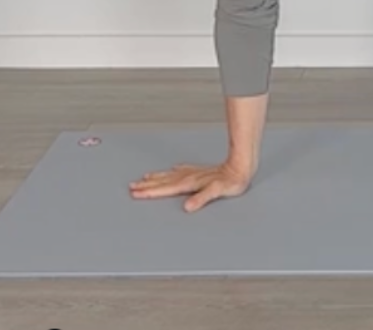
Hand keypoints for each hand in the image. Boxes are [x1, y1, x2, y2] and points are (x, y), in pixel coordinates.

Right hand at [128, 159, 250, 211]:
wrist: (241, 167)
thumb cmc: (232, 181)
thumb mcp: (218, 192)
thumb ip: (202, 198)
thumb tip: (188, 206)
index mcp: (190, 183)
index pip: (166, 189)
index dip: (150, 192)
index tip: (136, 193)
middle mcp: (188, 177)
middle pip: (163, 182)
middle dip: (146, 185)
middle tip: (132, 186)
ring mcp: (193, 173)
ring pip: (169, 175)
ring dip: (155, 178)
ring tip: (143, 178)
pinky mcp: (199, 171)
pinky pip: (179, 171)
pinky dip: (171, 171)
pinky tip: (170, 170)